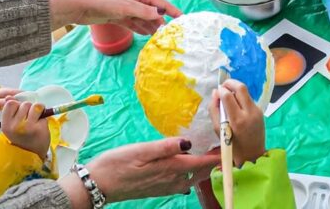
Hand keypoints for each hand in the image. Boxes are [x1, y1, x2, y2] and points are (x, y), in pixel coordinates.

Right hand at [1, 99, 50, 159]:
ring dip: (38, 110)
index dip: (17, 105)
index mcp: (5, 124)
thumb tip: (8, 97)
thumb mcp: (11, 126)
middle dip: (29, 108)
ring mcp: (28, 127)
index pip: (10, 103)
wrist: (31, 154)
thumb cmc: (21, 137)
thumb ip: (10, 111)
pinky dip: (43, 117)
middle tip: (29, 119)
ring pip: (36, 106)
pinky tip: (40, 125)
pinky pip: (43, 113)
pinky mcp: (39, 128)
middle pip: (25, 104)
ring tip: (36, 119)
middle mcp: (15, 126)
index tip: (20, 112)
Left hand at [47, 0, 181, 34]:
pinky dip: (140, 29)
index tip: (183, 19)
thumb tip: (161, 14)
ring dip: (151, 27)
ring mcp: (126, 10)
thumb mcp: (125, 6)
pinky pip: (134, 24)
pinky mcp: (118, 17)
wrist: (79, 5)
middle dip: (162, 22)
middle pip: (153, 12)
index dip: (172, 11)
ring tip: (161, 38)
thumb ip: (143, 11)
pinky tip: (146, 36)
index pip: (160, 3)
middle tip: (171, 35)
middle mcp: (135, 1)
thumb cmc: (102, 1)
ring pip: (144, 20)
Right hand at [58, 138, 219, 206]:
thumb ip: (167, 146)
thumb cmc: (118, 163)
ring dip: (203, 165)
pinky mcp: (160, 188)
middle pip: (202, 171)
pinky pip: (183, 180)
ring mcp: (167, 186)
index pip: (204, 163)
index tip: (231, 143)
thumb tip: (189, 142)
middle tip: (223, 143)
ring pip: (193, 177)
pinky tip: (188, 160)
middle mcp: (174, 181)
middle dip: (214, 160)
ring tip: (209, 150)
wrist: (98, 184)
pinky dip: (191, 170)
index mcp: (172, 169)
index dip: (219, 154)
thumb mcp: (142, 150)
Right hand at [208, 79, 265, 166]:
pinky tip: (236, 106)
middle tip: (223, 87)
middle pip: (241, 87)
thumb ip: (214, 110)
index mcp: (238, 120)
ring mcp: (257, 111)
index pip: (228, 96)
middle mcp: (250, 113)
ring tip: (228, 97)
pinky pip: (249, 99)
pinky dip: (241, 98)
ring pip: (246, 92)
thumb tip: (215, 92)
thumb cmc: (232, 146)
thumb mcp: (218, 130)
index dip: (221, 90)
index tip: (217, 92)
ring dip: (236, 90)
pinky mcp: (261, 111)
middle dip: (230, 83)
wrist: (253, 155)